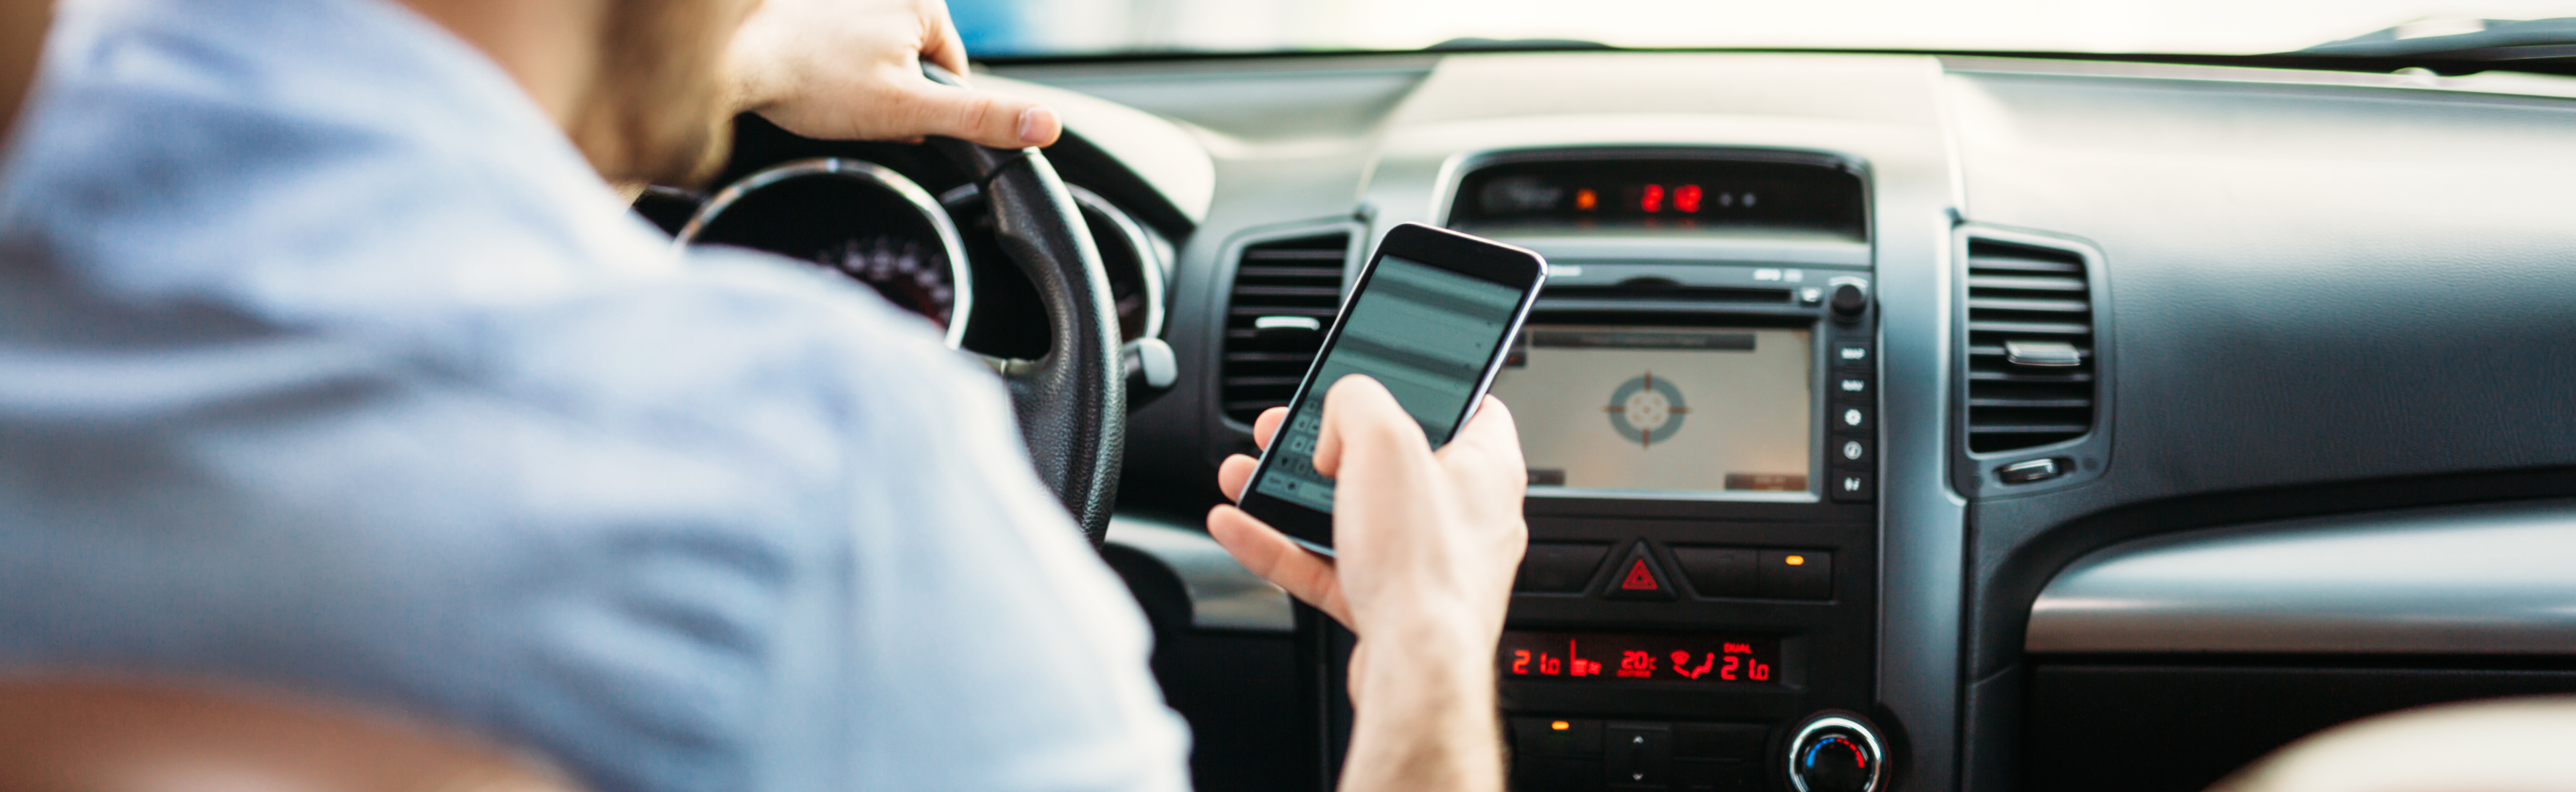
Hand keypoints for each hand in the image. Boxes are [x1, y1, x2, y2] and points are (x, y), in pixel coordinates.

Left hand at [726, 0, 1061, 147]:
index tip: (889, 113)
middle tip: (852, 104)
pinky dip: (830, 66)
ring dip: (858, 82)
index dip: (923, 108)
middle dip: (890, 94)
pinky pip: (843, 46)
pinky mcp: (817, 6)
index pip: (951, 73)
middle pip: (912, 64)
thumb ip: (980, 117)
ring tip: (825, 89)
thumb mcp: (909, 109)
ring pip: (877, 57)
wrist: (731, 59)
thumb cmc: (810, 79)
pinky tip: (809, 76)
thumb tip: (1045, 125)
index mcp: (923, 1)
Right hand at [1209, 376, 1525, 790]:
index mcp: (1486, 466)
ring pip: (1351, 513)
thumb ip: (1357, 400)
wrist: (1415, 671)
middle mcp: (1463, 515)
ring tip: (1244, 473)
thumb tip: (1340, 411)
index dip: (1419, 382)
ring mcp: (1426, 563)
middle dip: (1324, 441)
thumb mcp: (1384, 440)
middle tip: (1283, 430)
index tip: (1376, 375)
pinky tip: (1239, 526)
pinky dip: (1283, 545)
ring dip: (1290, 492)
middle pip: (1389, 459)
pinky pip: (1329, 564)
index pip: (1467, 402)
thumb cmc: (1425, 567)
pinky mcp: (1390, 604)